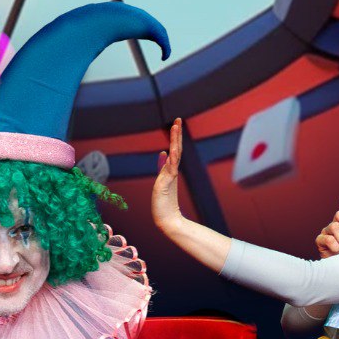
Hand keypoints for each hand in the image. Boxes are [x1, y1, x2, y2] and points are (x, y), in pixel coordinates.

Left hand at [151, 118, 184, 234]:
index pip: (175, 150)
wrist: (167, 220)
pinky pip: (170, 168)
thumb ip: (162, 166)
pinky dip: (172, 158)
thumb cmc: (163, 203)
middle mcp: (172, 171)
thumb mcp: (161, 180)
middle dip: (176, 134)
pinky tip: (172, 148)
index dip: (175, 137)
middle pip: (177, 149)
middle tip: (178, 119)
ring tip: (176, 127)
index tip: (176, 123)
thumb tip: (163, 152)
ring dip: (175, 141)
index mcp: (171, 170)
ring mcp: (170, 177)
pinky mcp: (166, 184)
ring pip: (175, 155)